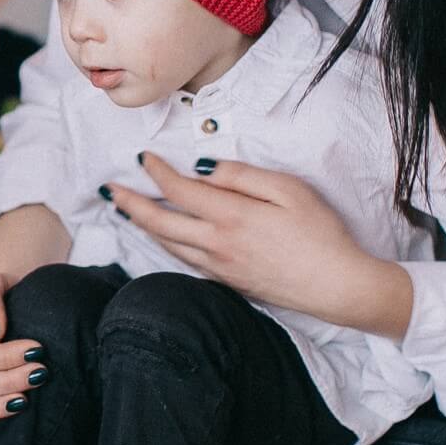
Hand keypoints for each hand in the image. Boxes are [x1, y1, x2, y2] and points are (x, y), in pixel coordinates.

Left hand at [109, 154, 411, 336]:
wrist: (337, 287)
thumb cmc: (321, 234)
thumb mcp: (289, 190)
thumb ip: (243, 176)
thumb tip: (206, 167)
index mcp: (231, 216)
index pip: (178, 190)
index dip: (156, 172)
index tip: (143, 157)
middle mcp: (217, 244)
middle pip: (159, 222)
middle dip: (130, 203)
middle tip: (108, 189)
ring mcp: (219, 267)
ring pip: (167, 244)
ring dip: (142, 226)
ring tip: (125, 211)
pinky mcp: (227, 282)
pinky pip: (184, 260)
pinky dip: (165, 244)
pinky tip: (162, 237)